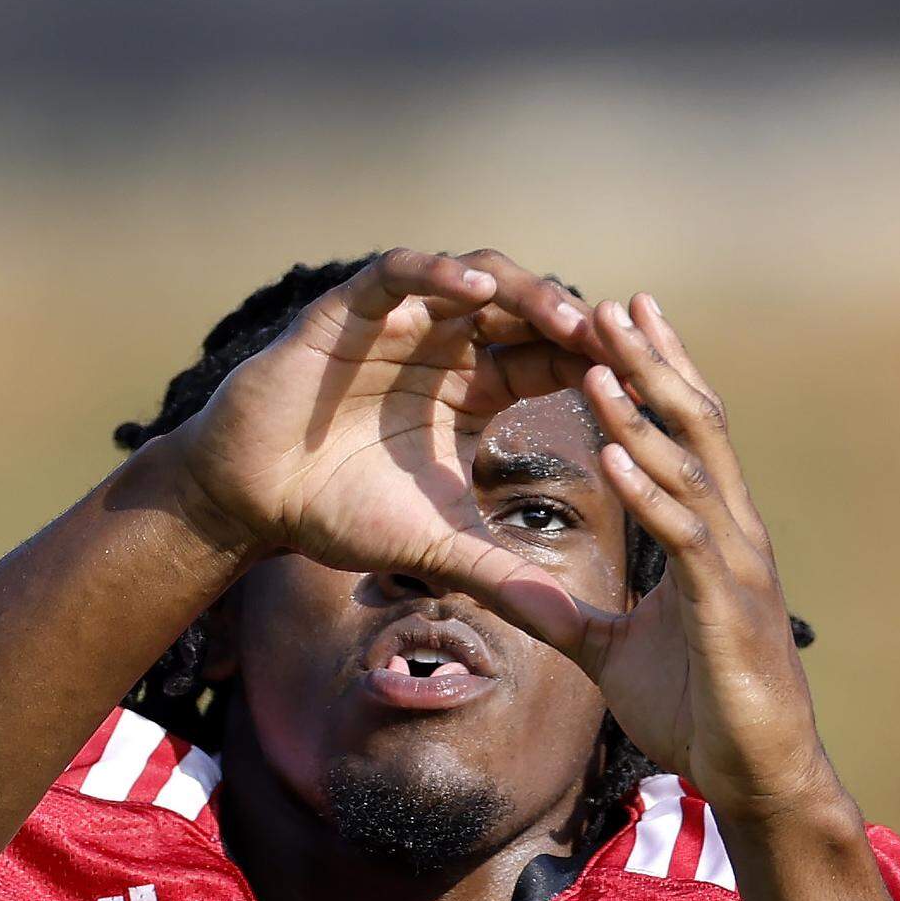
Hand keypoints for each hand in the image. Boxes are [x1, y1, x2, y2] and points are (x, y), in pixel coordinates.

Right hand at [170, 249, 593, 643]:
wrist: (252, 499)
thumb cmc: (339, 513)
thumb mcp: (437, 544)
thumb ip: (502, 575)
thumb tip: (570, 627)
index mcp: (474, 391)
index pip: (550, 362)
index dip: (597, 369)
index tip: (647, 389)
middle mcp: (445, 348)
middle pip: (526, 313)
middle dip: (576, 325)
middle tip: (623, 349)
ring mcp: (400, 322)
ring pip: (476, 280)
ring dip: (526, 294)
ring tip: (568, 320)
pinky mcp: (349, 309)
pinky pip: (400, 272)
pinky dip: (439, 275)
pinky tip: (477, 291)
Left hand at [567, 297, 835, 821]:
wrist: (750, 777)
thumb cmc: (696, 708)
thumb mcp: (609, 650)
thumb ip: (563, 613)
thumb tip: (512, 592)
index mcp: (708, 533)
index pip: (681, 434)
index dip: (651, 376)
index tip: (613, 324)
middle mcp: (730, 532)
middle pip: (692, 426)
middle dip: (651, 363)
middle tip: (610, 302)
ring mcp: (734, 565)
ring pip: (690, 467)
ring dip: (642, 412)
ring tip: (599, 358)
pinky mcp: (727, 607)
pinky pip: (686, 535)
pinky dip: (649, 491)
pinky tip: (612, 453)